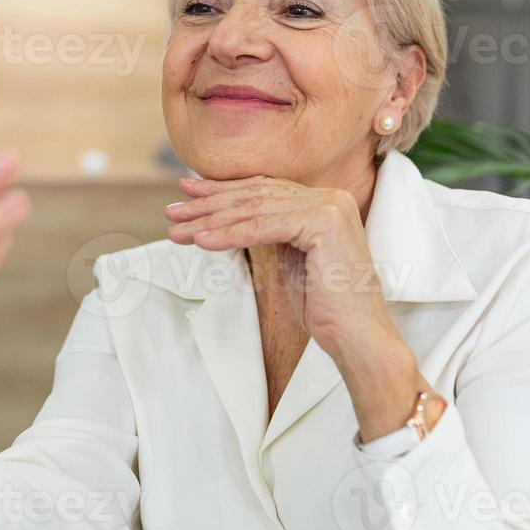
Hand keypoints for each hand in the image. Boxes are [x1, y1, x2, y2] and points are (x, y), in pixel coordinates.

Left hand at [164, 174, 435, 440]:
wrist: (357, 338)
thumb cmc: (325, 307)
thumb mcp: (291, 260)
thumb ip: (269, 232)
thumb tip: (229, 217)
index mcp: (325, 202)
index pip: (263, 191)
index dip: (222, 191)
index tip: (187, 194)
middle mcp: (330, 198)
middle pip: (256, 196)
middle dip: (208, 204)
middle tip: (172, 211)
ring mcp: (330, 207)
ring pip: (255, 210)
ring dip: (210, 220)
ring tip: (178, 229)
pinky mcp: (325, 224)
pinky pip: (264, 227)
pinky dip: (229, 234)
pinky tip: (201, 241)